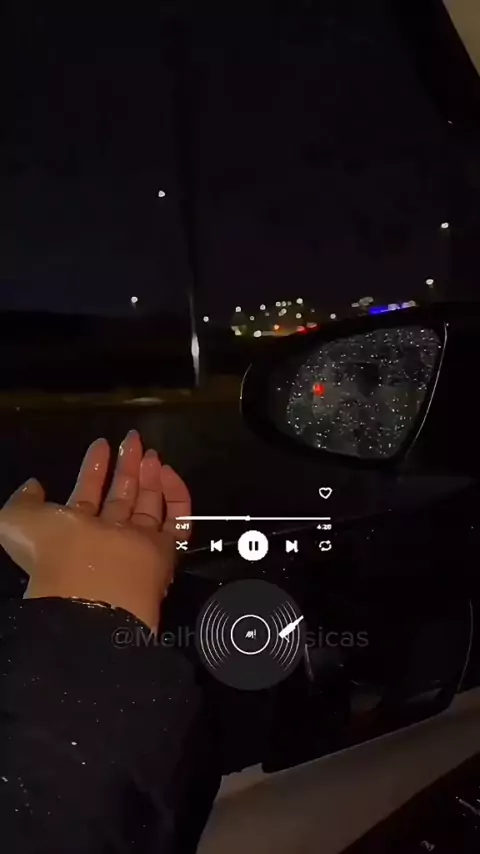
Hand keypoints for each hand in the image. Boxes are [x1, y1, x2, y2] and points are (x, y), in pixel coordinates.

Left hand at [0, 431, 191, 630]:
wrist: (94, 587)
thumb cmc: (55, 549)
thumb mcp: (17, 520)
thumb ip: (22, 500)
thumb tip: (33, 485)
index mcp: (73, 534)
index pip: (87, 496)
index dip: (93, 469)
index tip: (101, 443)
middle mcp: (107, 539)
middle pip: (121, 498)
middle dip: (127, 467)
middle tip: (133, 439)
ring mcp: (138, 545)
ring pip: (149, 506)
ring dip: (150, 477)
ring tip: (150, 452)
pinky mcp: (166, 550)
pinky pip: (178, 520)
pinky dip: (176, 495)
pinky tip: (167, 471)